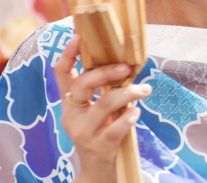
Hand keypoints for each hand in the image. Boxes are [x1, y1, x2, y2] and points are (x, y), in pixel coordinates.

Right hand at [54, 35, 151, 182]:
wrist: (97, 171)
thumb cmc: (101, 132)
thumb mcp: (96, 110)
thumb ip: (102, 89)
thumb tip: (122, 60)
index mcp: (70, 102)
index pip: (61, 74)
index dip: (68, 53)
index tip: (79, 36)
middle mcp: (72, 116)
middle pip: (83, 85)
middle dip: (106, 71)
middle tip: (127, 68)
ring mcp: (84, 133)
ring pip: (104, 104)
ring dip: (128, 93)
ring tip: (145, 90)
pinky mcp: (99, 148)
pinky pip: (114, 129)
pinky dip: (128, 118)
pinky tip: (137, 113)